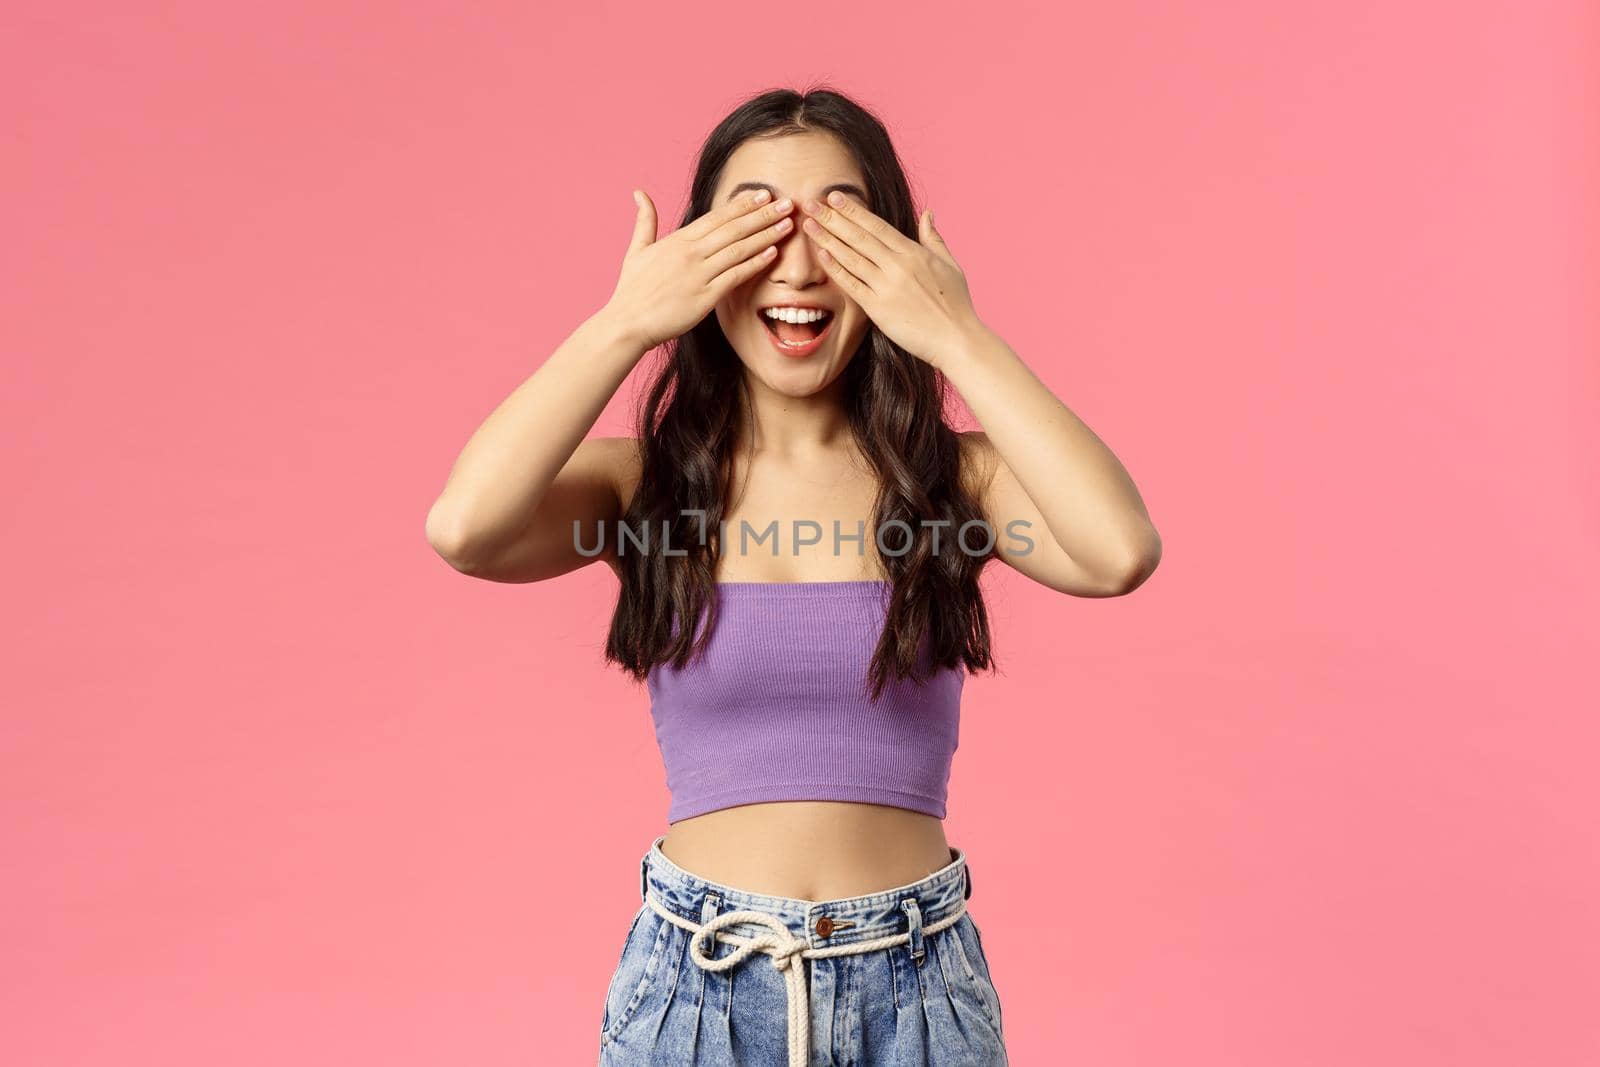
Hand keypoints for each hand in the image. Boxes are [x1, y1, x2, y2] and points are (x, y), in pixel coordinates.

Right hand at [602, 188, 796, 350]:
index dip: (742, 205)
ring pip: (738, 249)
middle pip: (733, 229)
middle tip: (787, 203)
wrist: (628, 323)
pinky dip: (755, 263)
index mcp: (678, 240)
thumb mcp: (636, 250)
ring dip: (766, 235)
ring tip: (788, 225)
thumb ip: (645, 221)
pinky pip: (735, 276)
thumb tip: (640, 193)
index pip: (716, 217)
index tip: (763, 194)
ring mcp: (698, 275)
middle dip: (762, 215)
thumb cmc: (632, 289)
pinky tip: (772, 254)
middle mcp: (690, 253)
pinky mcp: (704, 297)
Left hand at [800, 193, 983, 367]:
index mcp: (913, 253)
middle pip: (859, 236)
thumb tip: (928, 213)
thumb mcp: (950, 265)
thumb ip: (934, 238)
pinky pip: (852, 284)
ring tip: (809, 224)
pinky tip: (821, 255)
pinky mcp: (878, 309)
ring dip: (827, 239)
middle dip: (832, 218)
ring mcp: (887, 287)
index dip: (853, 210)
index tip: (834, 197)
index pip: (876, 225)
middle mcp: (897, 266)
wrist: (956, 339)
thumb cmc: (956, 305)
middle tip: (811, 203)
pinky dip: (835, 269)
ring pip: (851, 257)